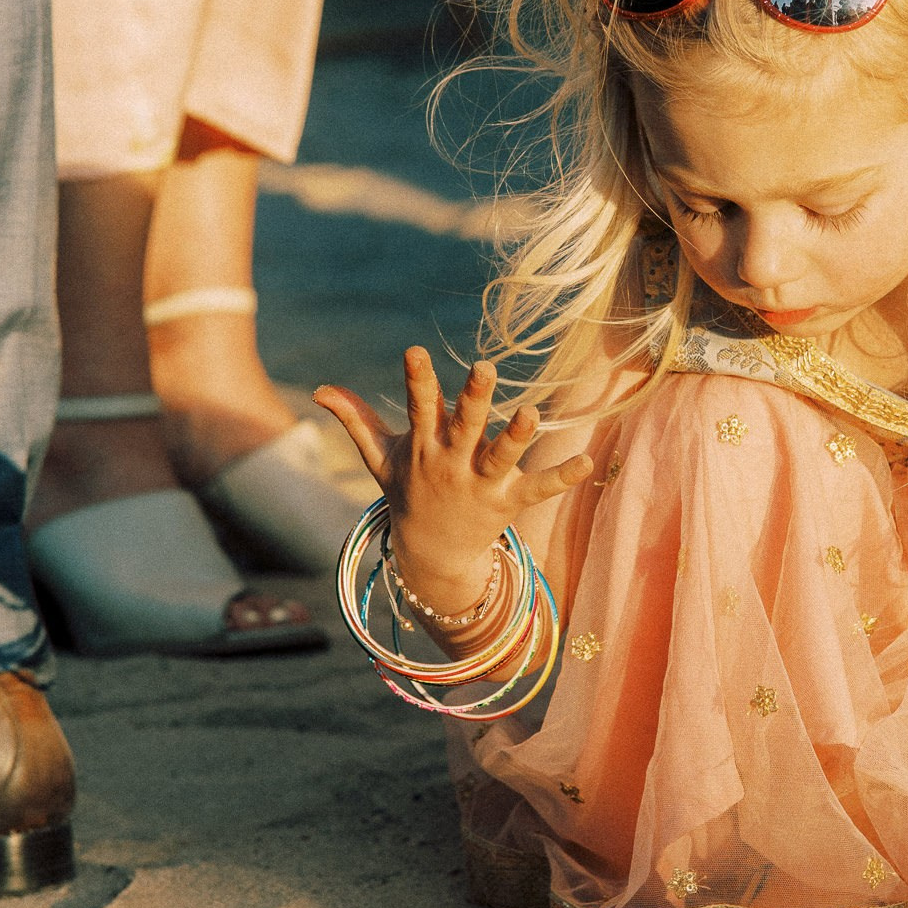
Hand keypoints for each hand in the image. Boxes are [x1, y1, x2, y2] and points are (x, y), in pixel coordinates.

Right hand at [316, 350, 586, 619]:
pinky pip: (539, 489)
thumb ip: (356, 420)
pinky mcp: (510, 502)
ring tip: (531, 412)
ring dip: (514, 438)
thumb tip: (320, 389)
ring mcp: (482, 485)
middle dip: (473, 399)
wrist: (431, 556)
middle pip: (464, 428)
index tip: (414, 351)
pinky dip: (562, 477)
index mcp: (424, 448)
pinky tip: (587, 460)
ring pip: (500, 458)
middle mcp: (452, 465)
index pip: (418, 408)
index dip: (416, 380)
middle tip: (484, 367)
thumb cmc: (408, 492)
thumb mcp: (381, 459)